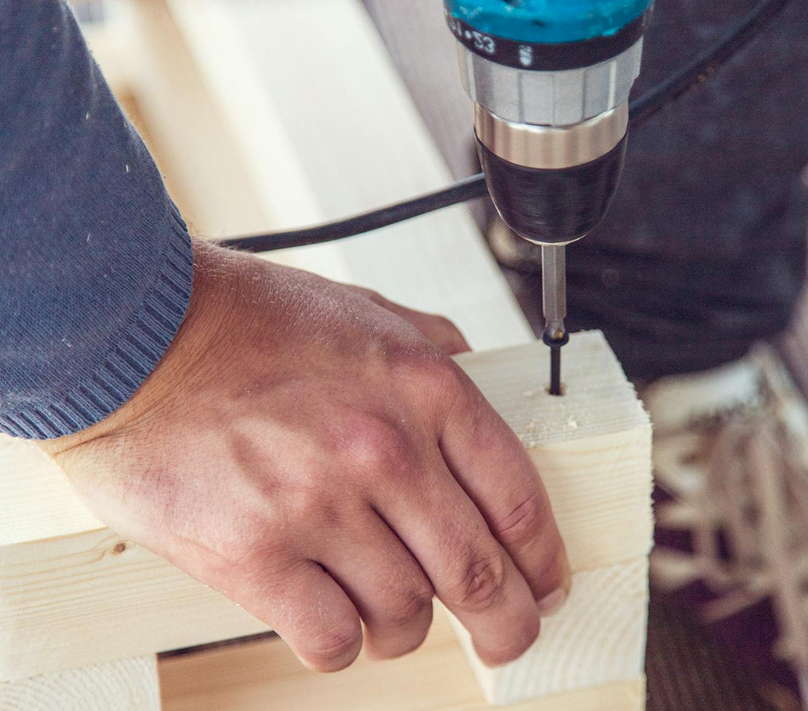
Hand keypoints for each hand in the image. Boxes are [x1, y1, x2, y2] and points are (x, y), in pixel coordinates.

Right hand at [40, 240, 569, 671]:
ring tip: (395, 615)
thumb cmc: (244, 321)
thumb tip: (474, 370)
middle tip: (505, 638)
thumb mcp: (360, 310)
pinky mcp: (252, 556)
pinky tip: (336, 624)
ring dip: (409, 627)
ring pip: (405, 614)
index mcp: (421, 390)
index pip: (517, 500)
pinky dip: (345, 644)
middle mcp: (381, 452)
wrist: (134, 337)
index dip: (544, 559)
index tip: (544, 585)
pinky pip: (331, 637)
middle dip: (505, 623)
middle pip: (477, 574)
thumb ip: (430, 343)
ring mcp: (317, 506)